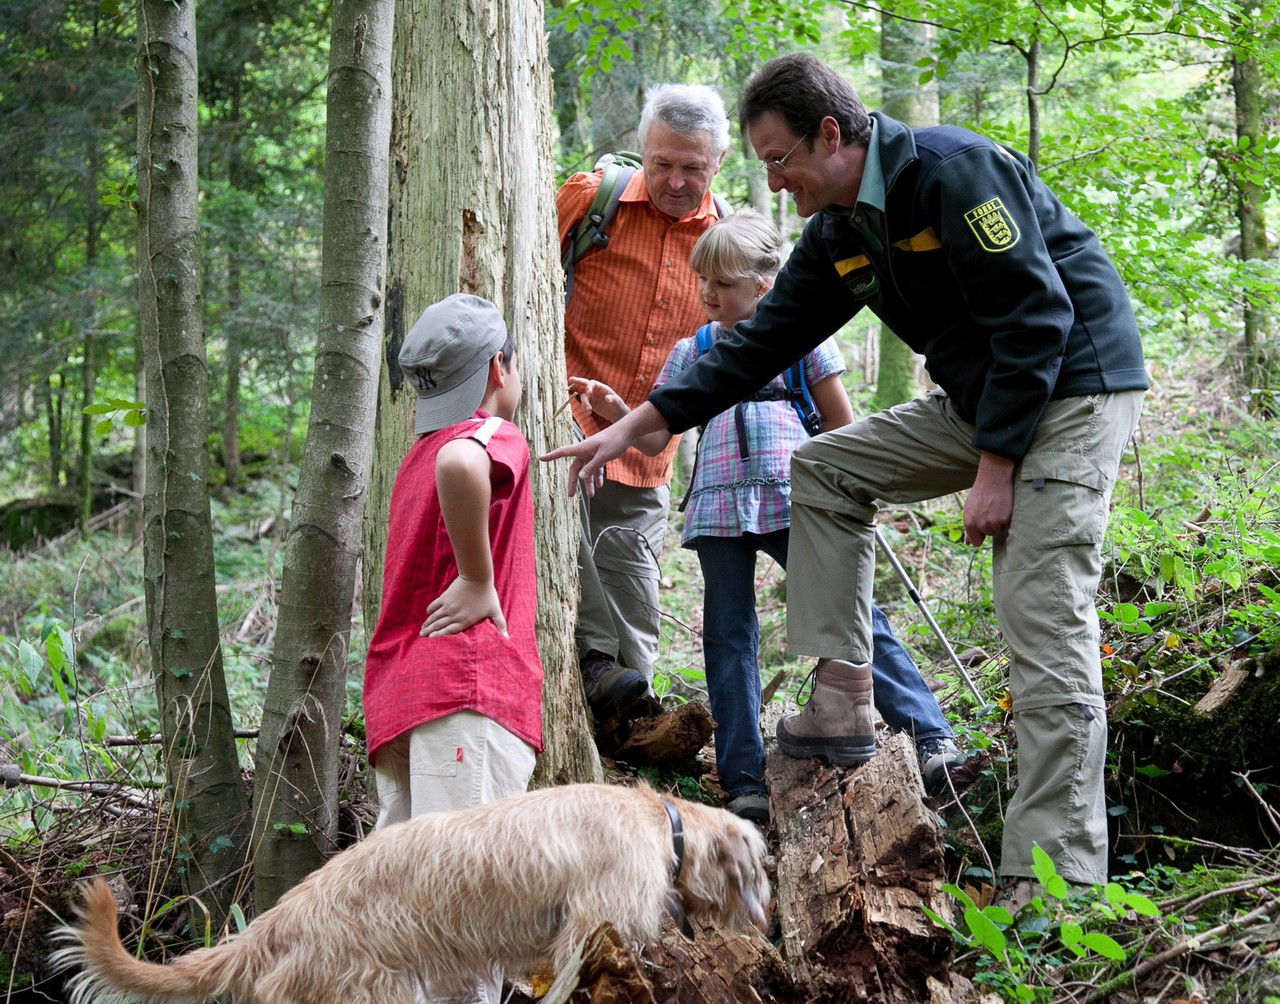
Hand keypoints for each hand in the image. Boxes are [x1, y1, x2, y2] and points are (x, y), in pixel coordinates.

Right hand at [422, 577, 506, 636]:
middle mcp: (455, 614)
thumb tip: (507, 639)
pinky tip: (428, 615)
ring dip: (427, 624)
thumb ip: (500, 625)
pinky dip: (430, 611)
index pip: (449, 632)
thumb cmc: (488, 595)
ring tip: (422, 630)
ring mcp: (448, 606)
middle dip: (429, 633)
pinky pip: (434, 606)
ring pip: (435, 617)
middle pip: (439, 626)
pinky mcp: (445, 597)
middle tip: (422, 637)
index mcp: (465, 620)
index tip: (431, 641)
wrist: (478, 577)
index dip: (439, 637)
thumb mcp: (495, 611)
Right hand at [541, 401, 669, 496]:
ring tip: (591, 495)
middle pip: (575, 468)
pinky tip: (600, 485)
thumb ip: (592, 467)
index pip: (563, 452)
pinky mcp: (601, 454)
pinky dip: (597, 475)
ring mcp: (593, 452)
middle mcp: (585, 450)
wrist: (628, 431)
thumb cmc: (615, 440)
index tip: (541, 458)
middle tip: (571, 496)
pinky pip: (596, 467)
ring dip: (588, 482)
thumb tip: (580, 477)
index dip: (552, 456)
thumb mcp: (603, 455)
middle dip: (574, 482)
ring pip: (587, 470)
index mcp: (582, 448)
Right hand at [568, 376, 628, 424]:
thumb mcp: (617, 402)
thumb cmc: (618, 405)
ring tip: (589, 411)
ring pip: (583, 398)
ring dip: (584, 404)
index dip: (588, 387)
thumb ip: (613, 399)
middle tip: (570, 379)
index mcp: (602, 387)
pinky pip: (584, 405)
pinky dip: (584, 409)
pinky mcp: (590, 405)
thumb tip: (607, 398)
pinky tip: (588, 414)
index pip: (592, 383)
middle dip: (577, 381)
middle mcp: (595, 391)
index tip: (588, 393)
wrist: (617, 414)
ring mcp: (592, 398)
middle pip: (585, 384)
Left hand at [963, 452, 1014, 545]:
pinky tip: (1002, 507)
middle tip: (990, 510)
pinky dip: (1006, 518)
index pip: (976, 542)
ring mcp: (992, 523)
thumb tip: (968, 542)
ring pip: (998, 530)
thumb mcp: (969, 509)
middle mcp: (980, 525)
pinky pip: (1006, 525)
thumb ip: (969, 526)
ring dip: (998, 521)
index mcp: (969, 523)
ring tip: (996, 507)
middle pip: (989, 534)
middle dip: (990, 525)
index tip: (983, 527)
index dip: (980, 536)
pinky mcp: (1004, 519)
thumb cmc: (981, 493)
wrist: (993, 478)